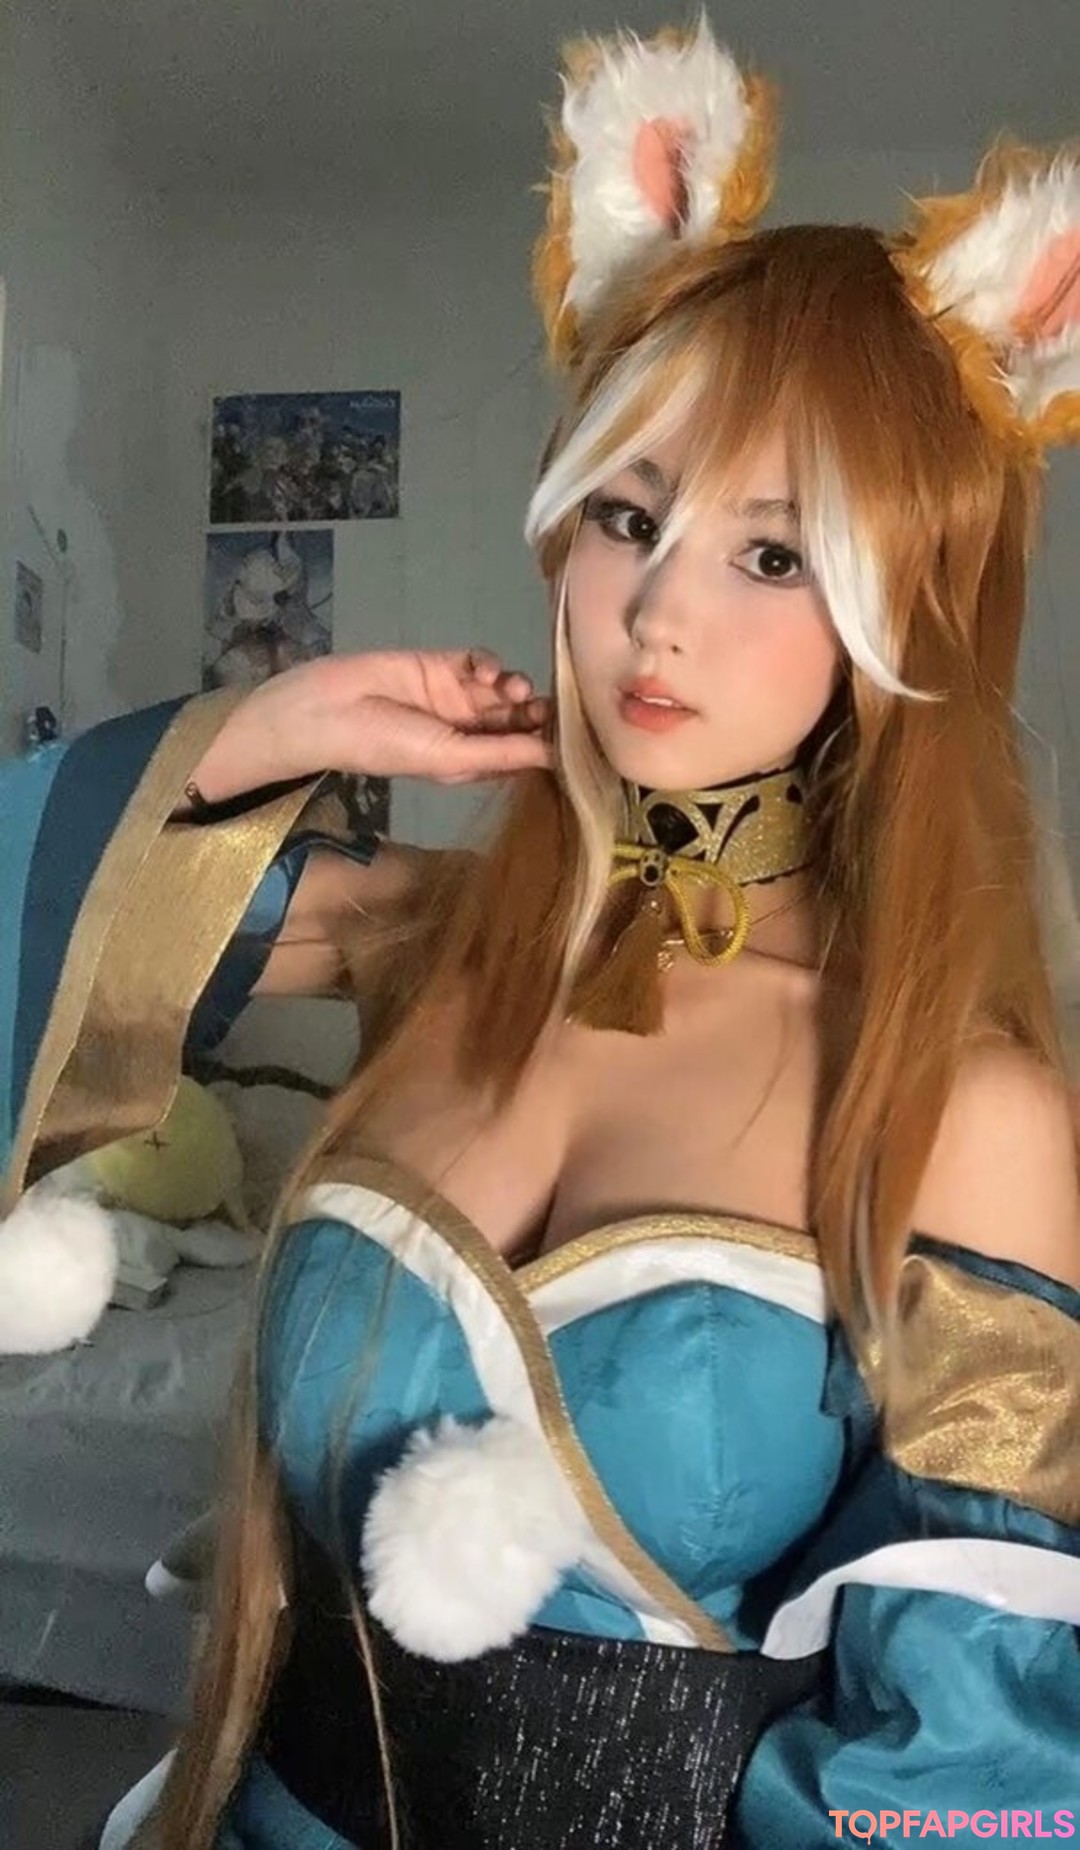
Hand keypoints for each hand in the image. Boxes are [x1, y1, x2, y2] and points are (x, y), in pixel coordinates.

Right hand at [197, 648, 553, 798]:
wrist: (327, 709)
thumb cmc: (385, 745)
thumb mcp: (448, 757)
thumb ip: (501, 753)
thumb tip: (555, 756)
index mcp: (471, 763)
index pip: (520, 756)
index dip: (547, 747)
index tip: (576, 739)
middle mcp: (468, 731)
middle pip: (518, 720)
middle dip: (535, 713)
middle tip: (545, 706)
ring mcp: (456, 697)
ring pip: (503, 689)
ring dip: (514, 686)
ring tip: (512, 686)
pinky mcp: (442, 664)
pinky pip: (479, 662)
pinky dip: (489, 663)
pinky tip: (483, 668)